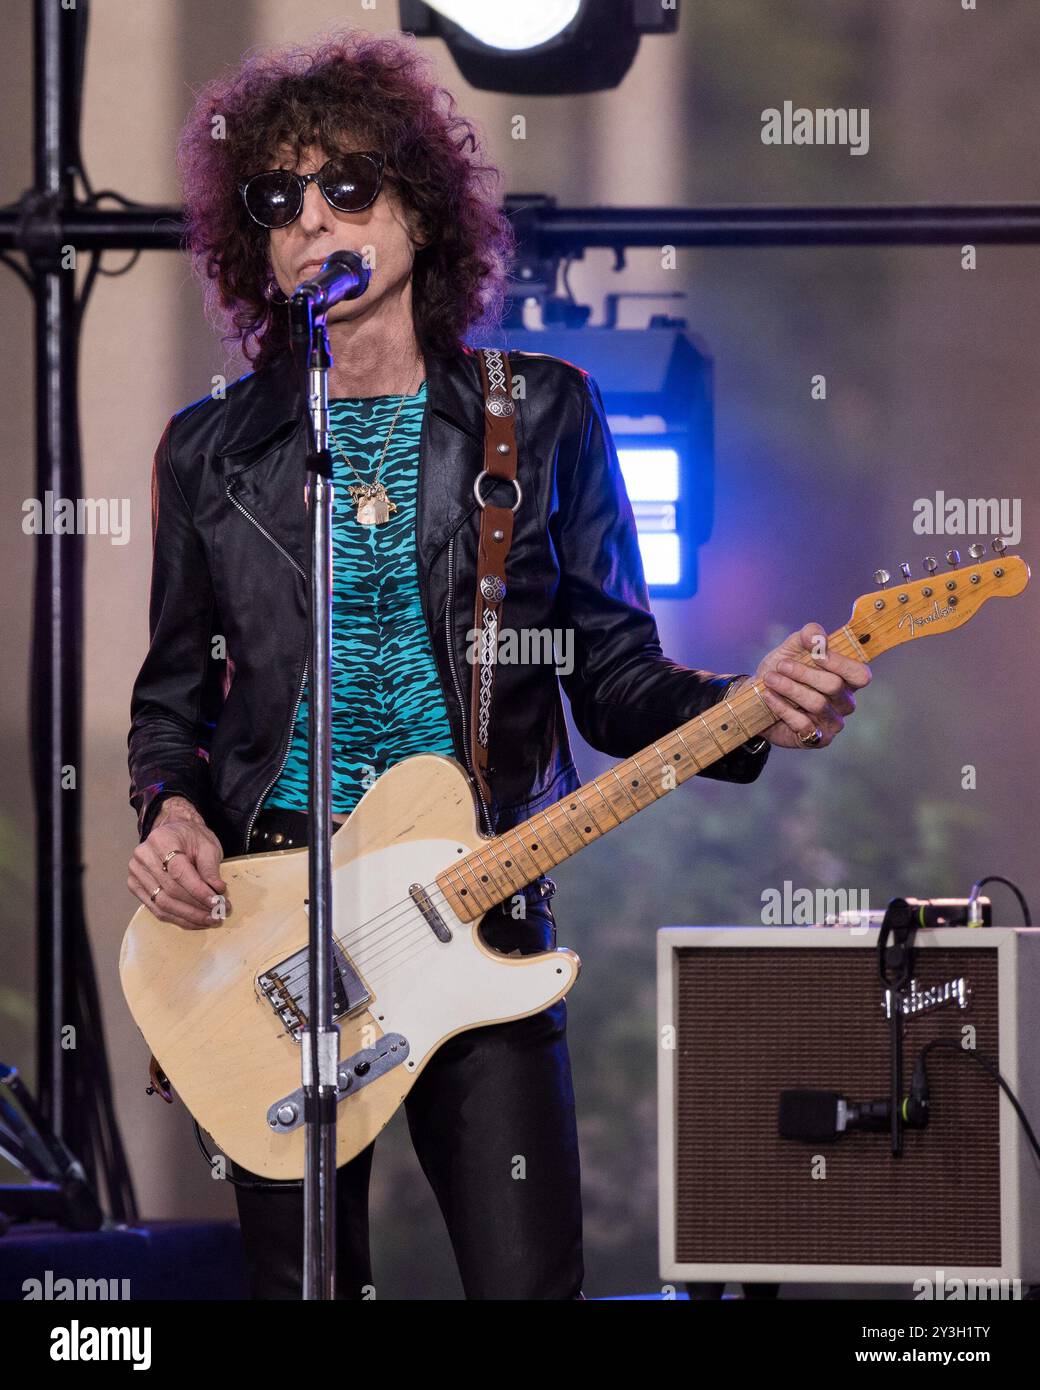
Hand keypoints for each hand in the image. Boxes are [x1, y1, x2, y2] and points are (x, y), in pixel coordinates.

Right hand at [127, 796, 231, 928]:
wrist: (174, 833)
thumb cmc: (192, 838)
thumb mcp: (207, 845)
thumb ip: (211, 868)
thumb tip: (217, 891)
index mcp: (162, 840)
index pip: (179, 872)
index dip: (198, 891)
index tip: (217, 902)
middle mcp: (143, 856)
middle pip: (170, 891)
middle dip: (197, 907)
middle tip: (219, 914)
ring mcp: (136, 872)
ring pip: (162, 904)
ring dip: (188, 917)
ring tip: (210, 920)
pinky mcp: (135, 886)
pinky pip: (156, 909)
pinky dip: (177, 918)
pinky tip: (194, 922)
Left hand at [746, 622, 870, 749]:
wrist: (757, 696)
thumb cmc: (782, 670)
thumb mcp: (792, 647)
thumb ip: (808, 636)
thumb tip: (819, 638)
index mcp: (847, 680)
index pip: (860, 675)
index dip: (840, 664)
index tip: (816, 654)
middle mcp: (845, 702)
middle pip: (834, 686)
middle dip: (804, 673)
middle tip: (781, 665)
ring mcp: (833, 723)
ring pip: (817, 703)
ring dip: (790, 688)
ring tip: (770, 679)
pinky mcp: (817, 739)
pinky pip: (803, 724)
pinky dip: (782, 708)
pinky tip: (769, 697)